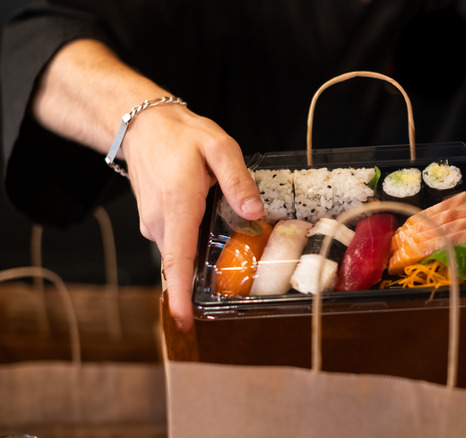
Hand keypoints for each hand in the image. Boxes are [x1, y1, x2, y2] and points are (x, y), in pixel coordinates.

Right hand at [122, 105, 263, 331]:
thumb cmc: (181, 135)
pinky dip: (191, 246)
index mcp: (177, 207)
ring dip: (199, 258)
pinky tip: (208, 231)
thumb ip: (237, 181)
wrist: (142, 126)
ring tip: (227, 249)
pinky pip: (176, 243)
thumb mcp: (219, 148)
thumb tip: (253, 213)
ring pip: (180, 252)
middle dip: (202, 281)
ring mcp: (153, 224)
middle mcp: (160, 222)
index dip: (180, 295)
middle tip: (235, 281)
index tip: (184, 322)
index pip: (177, 260)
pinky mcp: (154, 222)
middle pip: (182, 263)